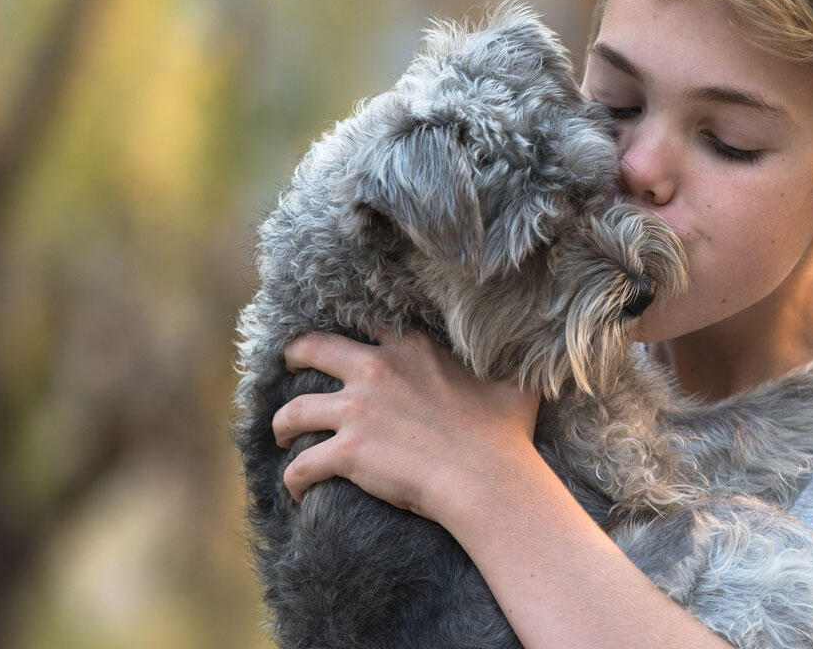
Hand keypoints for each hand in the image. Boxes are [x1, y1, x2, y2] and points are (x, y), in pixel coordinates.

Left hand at [271, 331, 540, 525]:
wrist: (488, 477)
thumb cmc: (505, 432)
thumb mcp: (513, 381)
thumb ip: (509, 358)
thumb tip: (531, 342)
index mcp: (411, 348)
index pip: (366, 322)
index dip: (349, 330)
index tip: (342, 341)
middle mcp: (376, 370)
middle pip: (311, 349)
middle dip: (294, 357)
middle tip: (289, 368)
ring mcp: (356, 410)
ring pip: (292, 410)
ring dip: (282, 423)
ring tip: (283, 434)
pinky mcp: (346, 451)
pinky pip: (300, 465)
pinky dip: (293, 479)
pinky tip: (296, 490)